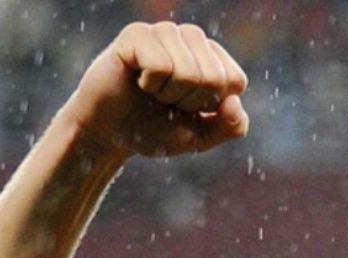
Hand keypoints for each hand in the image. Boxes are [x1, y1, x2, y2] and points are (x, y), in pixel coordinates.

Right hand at [61, 22, 250, 159]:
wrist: (112, 133)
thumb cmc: (157, 129)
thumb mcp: (202, 136)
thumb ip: (231, 127)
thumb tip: (234, 102)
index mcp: (213, 56)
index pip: (235, 80)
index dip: (212, 105)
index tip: (190, 106)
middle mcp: (191, 38)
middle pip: (214, 76)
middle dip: (190, 101)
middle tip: (167, 100)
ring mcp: (164, 32)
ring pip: (188, 72)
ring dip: (169, 94)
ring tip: (153, 90)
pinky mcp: (136, 34)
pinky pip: (161, 66)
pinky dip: (150, 84)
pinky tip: (138, 80)